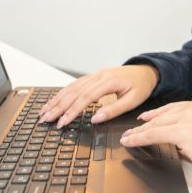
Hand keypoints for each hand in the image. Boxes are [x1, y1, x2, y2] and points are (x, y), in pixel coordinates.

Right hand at [39, 65, 158, 127]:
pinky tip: (55, 100)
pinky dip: (63, 93)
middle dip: (58, 106)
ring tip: (45, 111)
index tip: (62, 122)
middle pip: (74, 92)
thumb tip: (95, 119)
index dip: (72, 111)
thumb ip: (113, 110)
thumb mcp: (133, 100)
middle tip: (45, 119)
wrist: (146, 71)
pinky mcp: (94, 76)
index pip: (85, 98)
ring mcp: (95, 74)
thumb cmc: (141, 86)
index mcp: (108, 81)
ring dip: (57, 99)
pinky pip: (75, 84)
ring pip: (71, 87)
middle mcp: (98, 75)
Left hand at [120, 99, 191, 183]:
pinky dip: (140, 138)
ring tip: (127, 138)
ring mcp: (187, 118)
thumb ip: (189, 136)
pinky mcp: (182, 131)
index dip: (156, 115)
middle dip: (144, 124)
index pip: (172, 109)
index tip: (145, 119)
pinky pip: (154, 134)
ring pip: (155, 124)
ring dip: (138, 132)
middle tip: (131, 130)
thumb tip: (175, 145)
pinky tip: (131, 141)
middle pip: (161, 115)